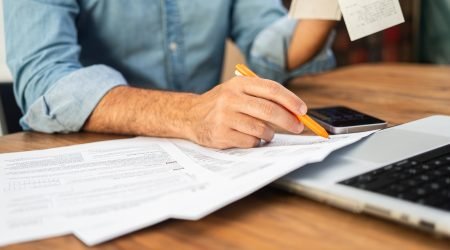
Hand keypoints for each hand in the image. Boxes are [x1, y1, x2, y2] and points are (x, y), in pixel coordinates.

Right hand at [185, 76, 306, 148]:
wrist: (190, 115)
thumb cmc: (221, 104)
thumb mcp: (237, 91)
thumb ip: (262, 96)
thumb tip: (294, 110)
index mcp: (238, 84)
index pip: (271, 89)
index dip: (290, 100)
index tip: (303, 110)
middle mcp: (230, 98)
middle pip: (269, 110)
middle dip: (288, 120)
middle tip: (297, 127)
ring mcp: (224, 116)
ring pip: (261, 128)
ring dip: (270, 133)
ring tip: (266, 133)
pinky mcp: (221, 134)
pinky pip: (250, 141)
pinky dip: (256, 142)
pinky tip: (250, 138)